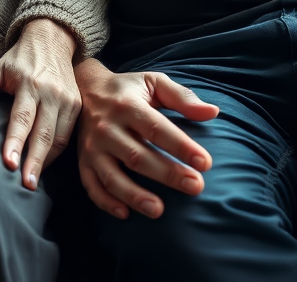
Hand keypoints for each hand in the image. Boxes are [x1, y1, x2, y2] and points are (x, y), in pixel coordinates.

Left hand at [0, 18, 79, 189]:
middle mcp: (52, 93)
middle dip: (34, 161)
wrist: (52, 39)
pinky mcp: (77, 105)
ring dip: (46, 162)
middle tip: (26, 186)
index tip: (8, 163)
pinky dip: (55, 152)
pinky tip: (43, 165)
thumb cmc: (20, 59)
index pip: (22, 118)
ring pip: (58, 138)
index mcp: (30, 83)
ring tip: (32, 182)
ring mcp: (67, 100)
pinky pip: (67, 135)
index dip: (15, 141)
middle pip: (43, 134)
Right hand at [75, 58, 219, 219]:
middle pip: (138, 156)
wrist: (84, 87)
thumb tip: (212, 112)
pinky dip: (105, 202)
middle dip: (167, 174)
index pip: (157, 129)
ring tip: (159, 211)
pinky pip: (91, 185)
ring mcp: (92, 146)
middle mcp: (107, 127)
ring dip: (134, 195)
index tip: (205, 163)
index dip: (181, 146)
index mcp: (127, 105)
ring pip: (112, 176)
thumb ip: (182, 97)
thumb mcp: (154, 82)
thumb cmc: (128, 88)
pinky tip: (125, 214)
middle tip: (196, 187)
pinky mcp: (83, 161)